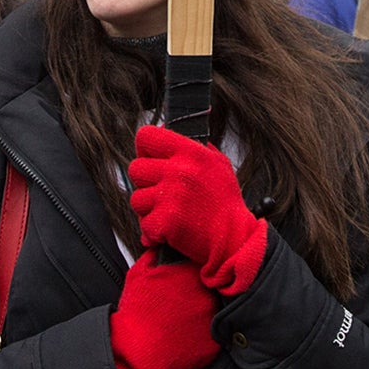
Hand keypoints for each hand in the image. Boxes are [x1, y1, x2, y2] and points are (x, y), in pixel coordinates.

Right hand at [109, 250, 219, 368]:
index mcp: (190, 273)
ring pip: (214, 312)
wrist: (138, 351)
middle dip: (200, 294)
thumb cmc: (135, 313)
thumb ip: (151, 257)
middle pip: (211, 289)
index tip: (184, 283)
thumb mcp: (137, 275)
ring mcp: (212, 319)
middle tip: (183, 305)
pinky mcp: (214, 343)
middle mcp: (207, 293)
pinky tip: (187, 340)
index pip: (203, 266)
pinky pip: (214, 336)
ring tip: (184, 323)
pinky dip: (203, 337)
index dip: (193, 275)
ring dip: (203, 315)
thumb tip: (157, 249)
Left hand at [127, 126, 268, 294]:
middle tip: (162, 192)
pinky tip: (170, 230)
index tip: (151, 160)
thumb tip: (166, 130)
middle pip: (135, 169)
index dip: (144, 149)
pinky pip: (144, 224)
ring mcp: (170, 196)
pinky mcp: (165, 221)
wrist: (234, 238)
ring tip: (169, 213)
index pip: (146, 136)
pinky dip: (154, 231)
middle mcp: (178, 170)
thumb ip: (193, 146)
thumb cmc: (225, 202)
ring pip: (136, 198)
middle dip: (145, 183)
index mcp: (190, 152)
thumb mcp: (217, 163)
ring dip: (149, 209)